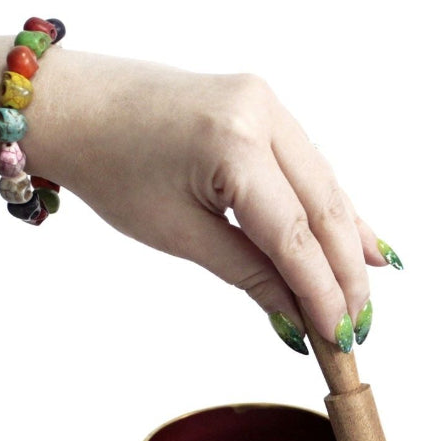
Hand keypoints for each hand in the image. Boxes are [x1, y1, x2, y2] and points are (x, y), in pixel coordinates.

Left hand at [33, 57, 398, 349]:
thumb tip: (296, 316)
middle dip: (344, 273)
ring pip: (326, 188)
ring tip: (364, 295)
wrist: (75, 106)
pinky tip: (362, 244)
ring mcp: (267, 104)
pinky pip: (310, 169)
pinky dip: (330, 211)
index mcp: (232, 144)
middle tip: (356, 325)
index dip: (322, 290)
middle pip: (323, 209)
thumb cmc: (111, 166)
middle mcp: (260, 113)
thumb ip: (249, 273)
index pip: (294, 233)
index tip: (337, 335)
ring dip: (347, 245)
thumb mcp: (179, 234)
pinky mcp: (265, 108)